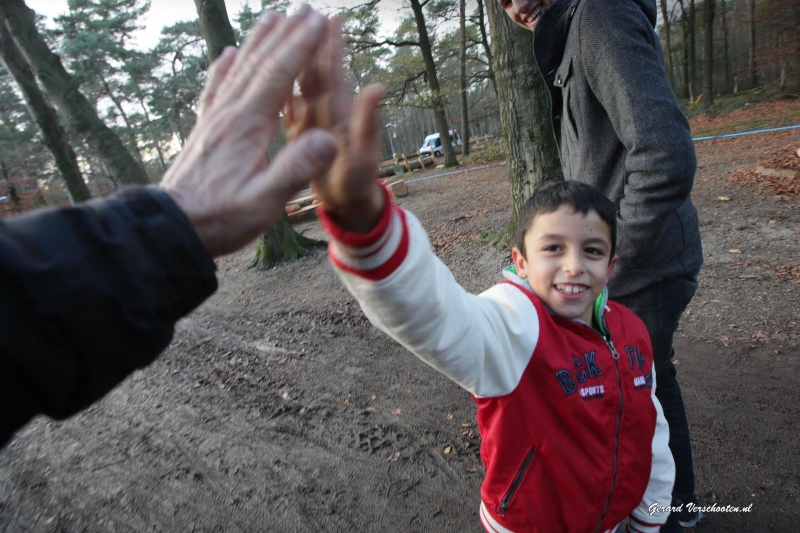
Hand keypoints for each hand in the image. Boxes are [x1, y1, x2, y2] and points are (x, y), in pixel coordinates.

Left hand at [160, 7, 337, 256]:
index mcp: (247, 126)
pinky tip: (227, 54)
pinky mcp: (203, 130)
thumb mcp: (264, 202)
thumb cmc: (220, 217)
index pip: (279, 76)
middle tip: (305, 10)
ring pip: (238, 69)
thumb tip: (327, 139)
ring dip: (258, 42)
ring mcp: (213, 120)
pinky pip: (215, 88)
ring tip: (271, 18)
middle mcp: (229, 114)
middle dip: (285, 34)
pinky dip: (224, 66)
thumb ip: (295, 170)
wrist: (171, 226)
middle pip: (259, 64)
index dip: (300, 46)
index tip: (319, 21)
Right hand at [283, 18, 384, 233]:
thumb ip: (368, 123)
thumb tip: (377, 87)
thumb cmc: (357, 182)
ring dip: (289, 58)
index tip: (331, 18)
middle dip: (308, 40)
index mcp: (338, 112)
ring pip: (295, 83)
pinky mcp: (298, 133)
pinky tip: (258, 75)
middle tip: (303, 9)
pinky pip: (282, 105)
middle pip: (312, 70)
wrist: (347, 203)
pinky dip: (273, 89)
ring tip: (279, 31)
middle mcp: (324, 111)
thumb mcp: (364, 155)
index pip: (333, 73)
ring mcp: (310, 120)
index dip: (331, 45)